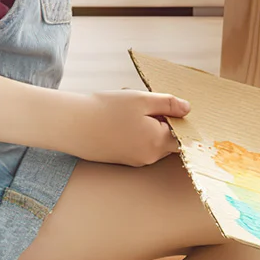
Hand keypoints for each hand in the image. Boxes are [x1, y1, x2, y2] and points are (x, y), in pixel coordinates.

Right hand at [74, 90, 188, 167]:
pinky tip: (119, 119)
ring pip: (152, 140)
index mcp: (158, 143)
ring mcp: (134, 160)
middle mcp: (148, 157)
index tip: (171, 107)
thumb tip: (187, 109)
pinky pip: (137, 144)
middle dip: (162, 121)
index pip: (183, 137)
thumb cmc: (106, 110)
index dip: (180, 121)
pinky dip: (135, 132)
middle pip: (168, 139)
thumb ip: (169, 104)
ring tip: (129, 110)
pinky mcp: (121, 159)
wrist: (71, 125)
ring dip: (148, 125)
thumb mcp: (142, 99)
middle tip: (146, 104)